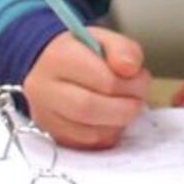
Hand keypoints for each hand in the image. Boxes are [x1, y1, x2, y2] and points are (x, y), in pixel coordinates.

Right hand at [24, 29, 149, 148]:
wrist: (48, 64)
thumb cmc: (81, 51)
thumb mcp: (105, 38)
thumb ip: (124, 49)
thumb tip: (130, 69)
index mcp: (58, 58)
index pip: (102, 80)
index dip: (131, 84)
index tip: (140, 79)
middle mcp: (42, 88)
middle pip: (89, 109)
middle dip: (124, 108)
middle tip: (138, 100)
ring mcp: (43, 114)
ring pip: (87, 133)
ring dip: (117, 124)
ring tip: (125, 108)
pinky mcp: (50, 133)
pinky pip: (83, 144)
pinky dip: (105, 136)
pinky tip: (111, 121)